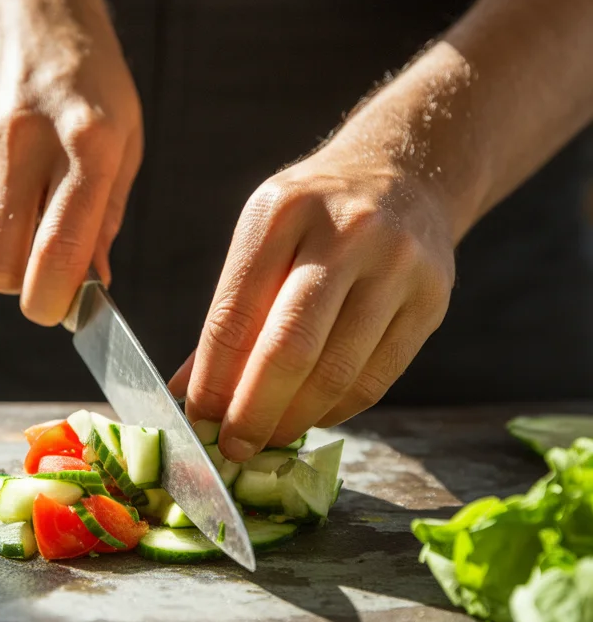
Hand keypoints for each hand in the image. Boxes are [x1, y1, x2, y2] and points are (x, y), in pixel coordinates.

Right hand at [0, 0, 142, 324]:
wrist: (24, 2)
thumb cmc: (91, 83)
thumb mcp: (124, 140)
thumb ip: (107, 218)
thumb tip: (90, 287)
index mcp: (90, 140)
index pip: (60, 249)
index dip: (55, 300)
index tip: (60, 311)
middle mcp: (26, 135)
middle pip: (2, 262)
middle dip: (23, 288)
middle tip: (44, 277)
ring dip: (3, 254)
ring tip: (29, 220)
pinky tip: (5, 186)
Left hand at [171, 144, 455, 460]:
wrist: (405, 175)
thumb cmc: (315, 216)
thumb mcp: (263, 237)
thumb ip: (230, 313)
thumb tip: (188, 392)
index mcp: (282, 211)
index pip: (235, 315)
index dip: (213, 380)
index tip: (198, 419)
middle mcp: (345, 232)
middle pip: (289, 348)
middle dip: (253, 411)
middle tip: (233, 446)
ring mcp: (396, 265)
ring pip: (337, 372)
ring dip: (294, 419)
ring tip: (269, 437)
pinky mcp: (432, 300)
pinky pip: (375, 379)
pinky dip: (336, 410)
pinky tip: (313, 415)